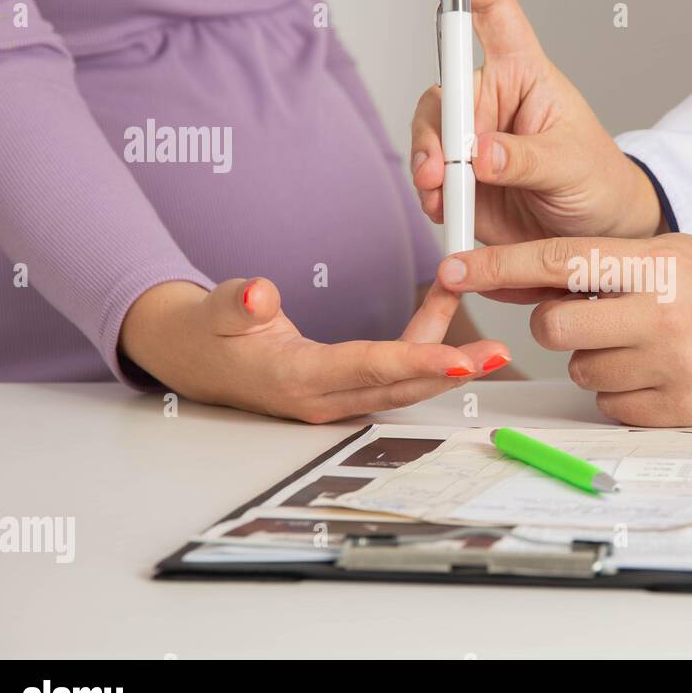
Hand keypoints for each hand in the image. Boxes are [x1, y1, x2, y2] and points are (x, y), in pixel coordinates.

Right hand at [118, 278, 509, 423]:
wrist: (192, 358)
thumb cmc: (204, 332)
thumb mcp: (212, 311)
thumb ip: (237, 303)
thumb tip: (259, 294)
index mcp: (294, 378)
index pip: (368, 369)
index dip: (417, 362)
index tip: (462, 359)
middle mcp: (323, 397)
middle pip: (400, 385)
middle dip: (454, 371)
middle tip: (499, 353)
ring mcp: (335, 398)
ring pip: (402, 380)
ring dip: (446, 358)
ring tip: (488, 335)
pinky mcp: (344, 390)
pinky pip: (392, 370)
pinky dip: (422, 345)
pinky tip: (442, 310)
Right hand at [411, 0, 662, 245]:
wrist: (595, 231)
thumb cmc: (596, 179)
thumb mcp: (571, 164)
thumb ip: (526, 159)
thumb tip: (479, 154)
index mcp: (524, 72)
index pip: (496, 13)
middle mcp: (490, 99)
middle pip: (446, 91)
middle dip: (435, 128)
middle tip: (440, 168)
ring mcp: (471, 139)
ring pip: (429, 135)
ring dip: (426, 163)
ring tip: (439, 193)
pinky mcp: (461, 179)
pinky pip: (430, 178)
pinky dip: (431, 194)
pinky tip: (444, 209)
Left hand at [435, 235, 691, 426]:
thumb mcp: (659, 253)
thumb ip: (592, 265)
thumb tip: (508, 276)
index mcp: (654, 266)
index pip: (558, 261)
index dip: (498, 265)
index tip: (452, 268)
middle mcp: (660, 317)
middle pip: (555, 325)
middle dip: (554, 321)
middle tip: (585, 315)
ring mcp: (669, 368)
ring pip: (578, 369)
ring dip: (590, 357)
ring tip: (632, 342)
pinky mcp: (676, 411)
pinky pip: (607, 404)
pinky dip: (615, 389)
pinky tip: (647, 370)